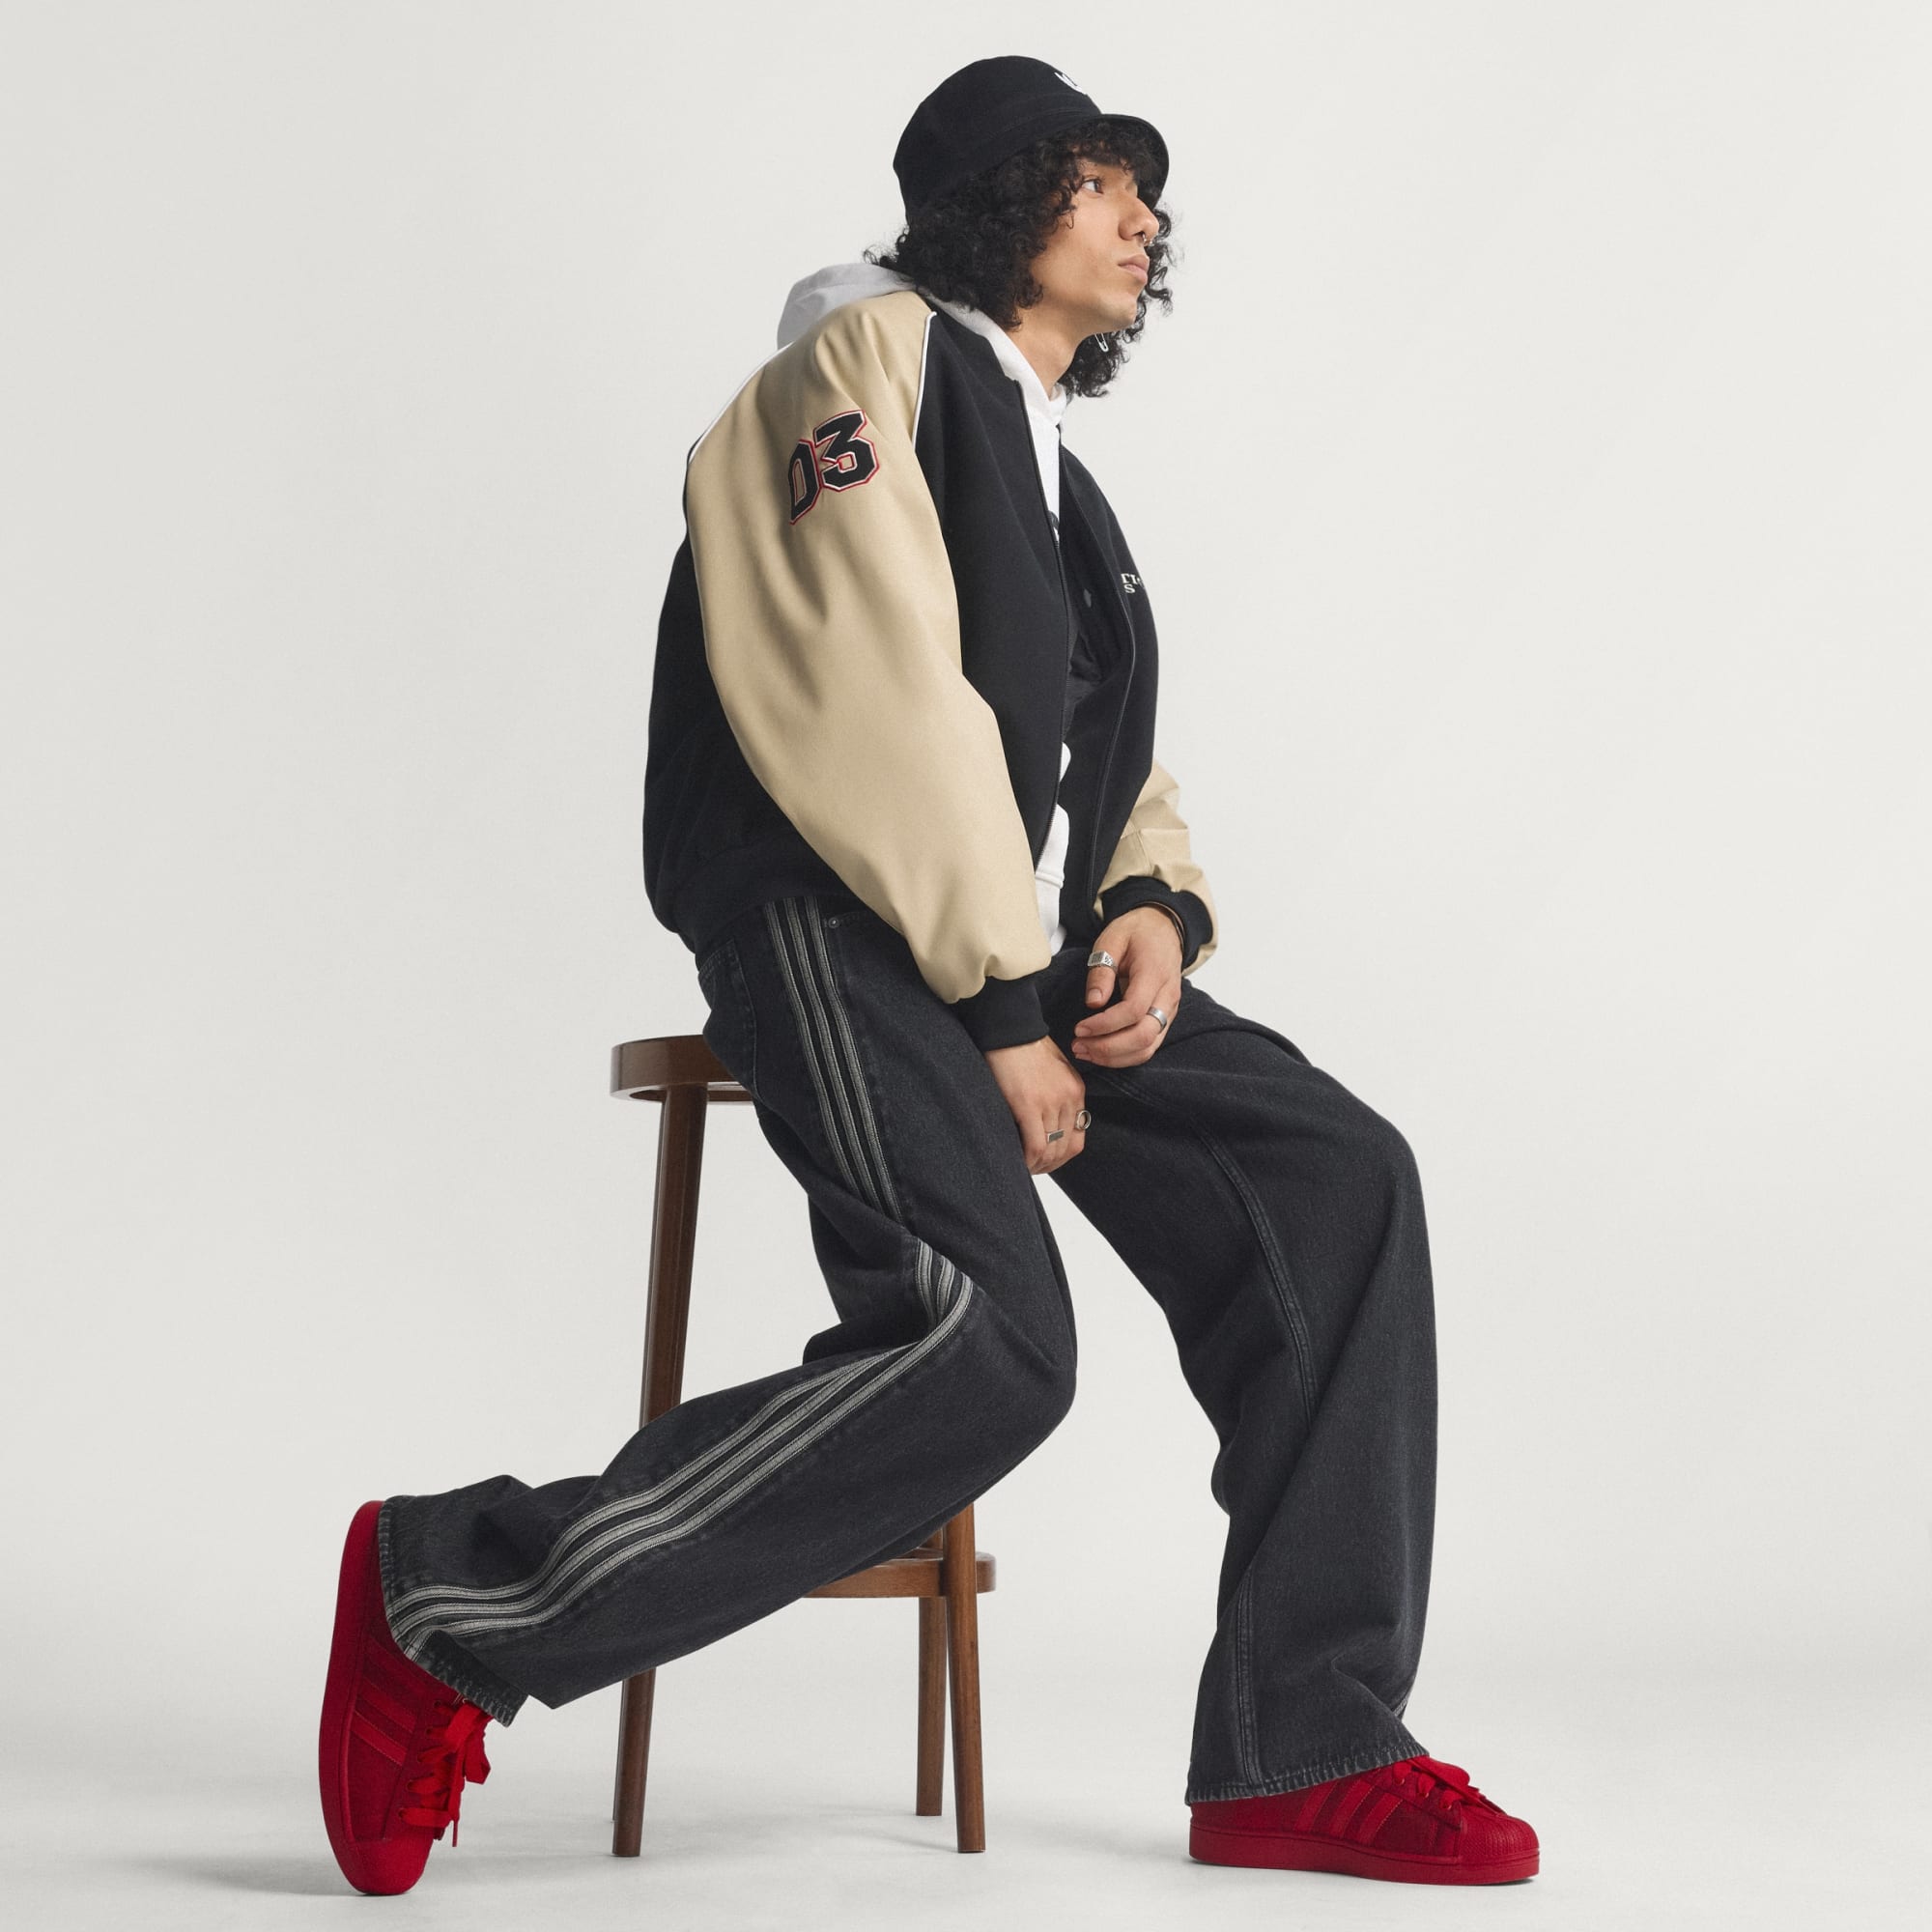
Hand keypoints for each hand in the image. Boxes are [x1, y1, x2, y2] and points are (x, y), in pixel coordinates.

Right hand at [982, 1034, 1088, 1174]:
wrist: (1008, 1029)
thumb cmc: (1023, 1047)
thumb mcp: (1054, 1070)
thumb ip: (1057, 1095)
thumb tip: (1050, 1123)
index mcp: (1076, 1090)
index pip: (1077, 1136)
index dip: (1062, 1154)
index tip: (1046, 1160)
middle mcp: (1068, 1098)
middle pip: (1066, 1147)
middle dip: (1050, 1164)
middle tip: (1033, 1167)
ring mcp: (1050, 1102)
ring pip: (1051, 1149)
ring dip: (1038, 1164)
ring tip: (1024, 1166)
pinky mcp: (1028, 1105)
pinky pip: (1035, 1145)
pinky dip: (1028, 1159)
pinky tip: (1018, 1161)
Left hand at [1069, 906, 1181, 1068]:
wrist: (1163, 929)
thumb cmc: (1136, 933)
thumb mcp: (1111, 939)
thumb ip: (1102, 970)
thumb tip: (1093, 1002)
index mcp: (1155, 973)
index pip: (1134, 1010)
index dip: (1105, 1024)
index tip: (1080, 1028)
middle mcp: (1168, 997)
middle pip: (1143, 1036)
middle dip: (1108, 1047)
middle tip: (1078, 1045)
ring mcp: (1169, 1011)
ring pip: (1147, 1047)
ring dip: (1115, 1056)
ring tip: (1085, 1052)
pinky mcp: (1164, 1020)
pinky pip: (1149, 1046)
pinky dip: (1125, 1056)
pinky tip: (1101, 1052)